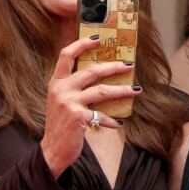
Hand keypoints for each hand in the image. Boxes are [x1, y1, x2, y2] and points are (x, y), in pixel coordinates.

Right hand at [40, 36, 140, 178]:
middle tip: (129, 65)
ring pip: (102, 91)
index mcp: (56, 82)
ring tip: (136, 89)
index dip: (82, 44)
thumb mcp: (62, 101)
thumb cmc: (61, 125)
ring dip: (121, 90)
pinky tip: (119, 123)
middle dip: (113, 67)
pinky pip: (101, 115)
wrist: (52, 151)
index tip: (98, 38)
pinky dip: (112, 120)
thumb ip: (75, 87)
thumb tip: (100, 75)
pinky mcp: (78, 117)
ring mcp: (68, 102)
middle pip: (91, 70)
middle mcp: (61, 89)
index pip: (66, 55)